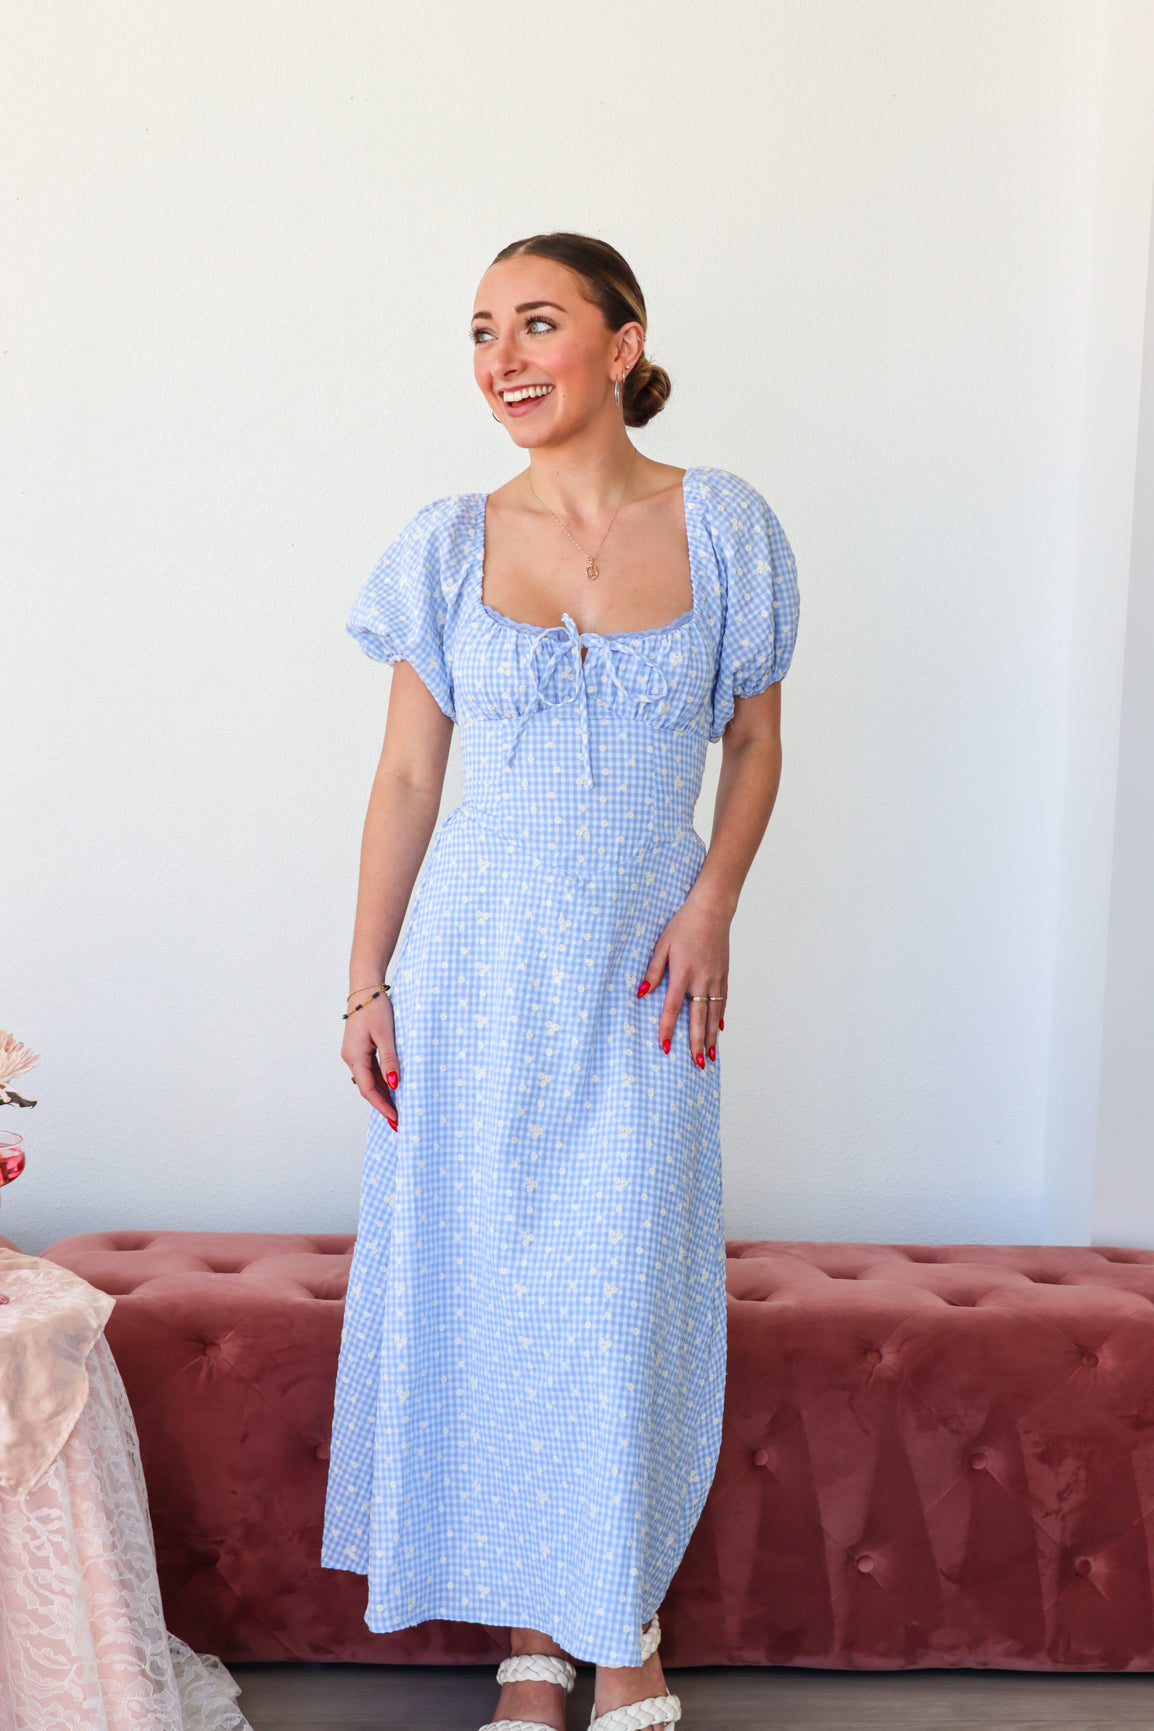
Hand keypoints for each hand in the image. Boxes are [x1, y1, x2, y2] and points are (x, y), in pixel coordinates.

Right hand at [343, 994, 398, 1128]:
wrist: (366, 988)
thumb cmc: (376, 1008)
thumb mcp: (386, 1035)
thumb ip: (390, 1060)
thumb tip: (394, 1084)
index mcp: (354, 1057)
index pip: (369, 1089)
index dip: (383, 1106)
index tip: (395, 1119)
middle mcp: (351, 1058)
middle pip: (368, 1088)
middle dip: (383, 1105)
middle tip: (398, 1121)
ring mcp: (354, 1053)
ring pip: (369, 1080)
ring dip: (383, 1094)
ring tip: (398, 1109)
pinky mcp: (360, 1048)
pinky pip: (370, 1070)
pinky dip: (381, 1081)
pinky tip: (393, 1088)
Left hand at [638, 890, 728, 1065]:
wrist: (712, 910)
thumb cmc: (683, 925)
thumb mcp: (662, 944)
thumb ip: (653, 969)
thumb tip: (642, 992)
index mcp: (683, 973)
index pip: (673, 1008)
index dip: (667, 1029)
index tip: (665, 1047)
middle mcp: (702, 979)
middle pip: (698, 1018)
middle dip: (695, 1043)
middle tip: (696, 1064)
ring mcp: (716, 978)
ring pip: (713, 1014)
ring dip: (710, 1037)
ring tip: (709, 1056)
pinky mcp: (723, 975)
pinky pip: (722, 1002)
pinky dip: (720, 1018)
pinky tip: (718, 1031)